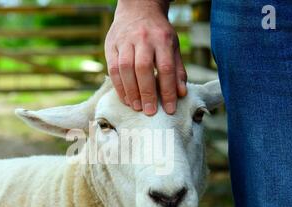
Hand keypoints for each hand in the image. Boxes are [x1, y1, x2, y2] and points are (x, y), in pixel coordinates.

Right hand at [105, 0, 186, 114]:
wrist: (138, 8)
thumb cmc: (158, 33)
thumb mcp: (173, 46)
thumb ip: (177, 69)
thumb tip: (181, 93)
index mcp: (162, 39)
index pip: (166, 68)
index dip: (168, 91)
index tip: (170, 109)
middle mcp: (143, 39)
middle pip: (143, 68)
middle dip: (147, 92)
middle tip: (150, 111)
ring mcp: (125, 41)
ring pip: (125, 69)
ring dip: (131, 91)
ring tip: (136, 107)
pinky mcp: (111, 45)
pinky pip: (113, 68)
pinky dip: (118, 86)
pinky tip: (125, 99)